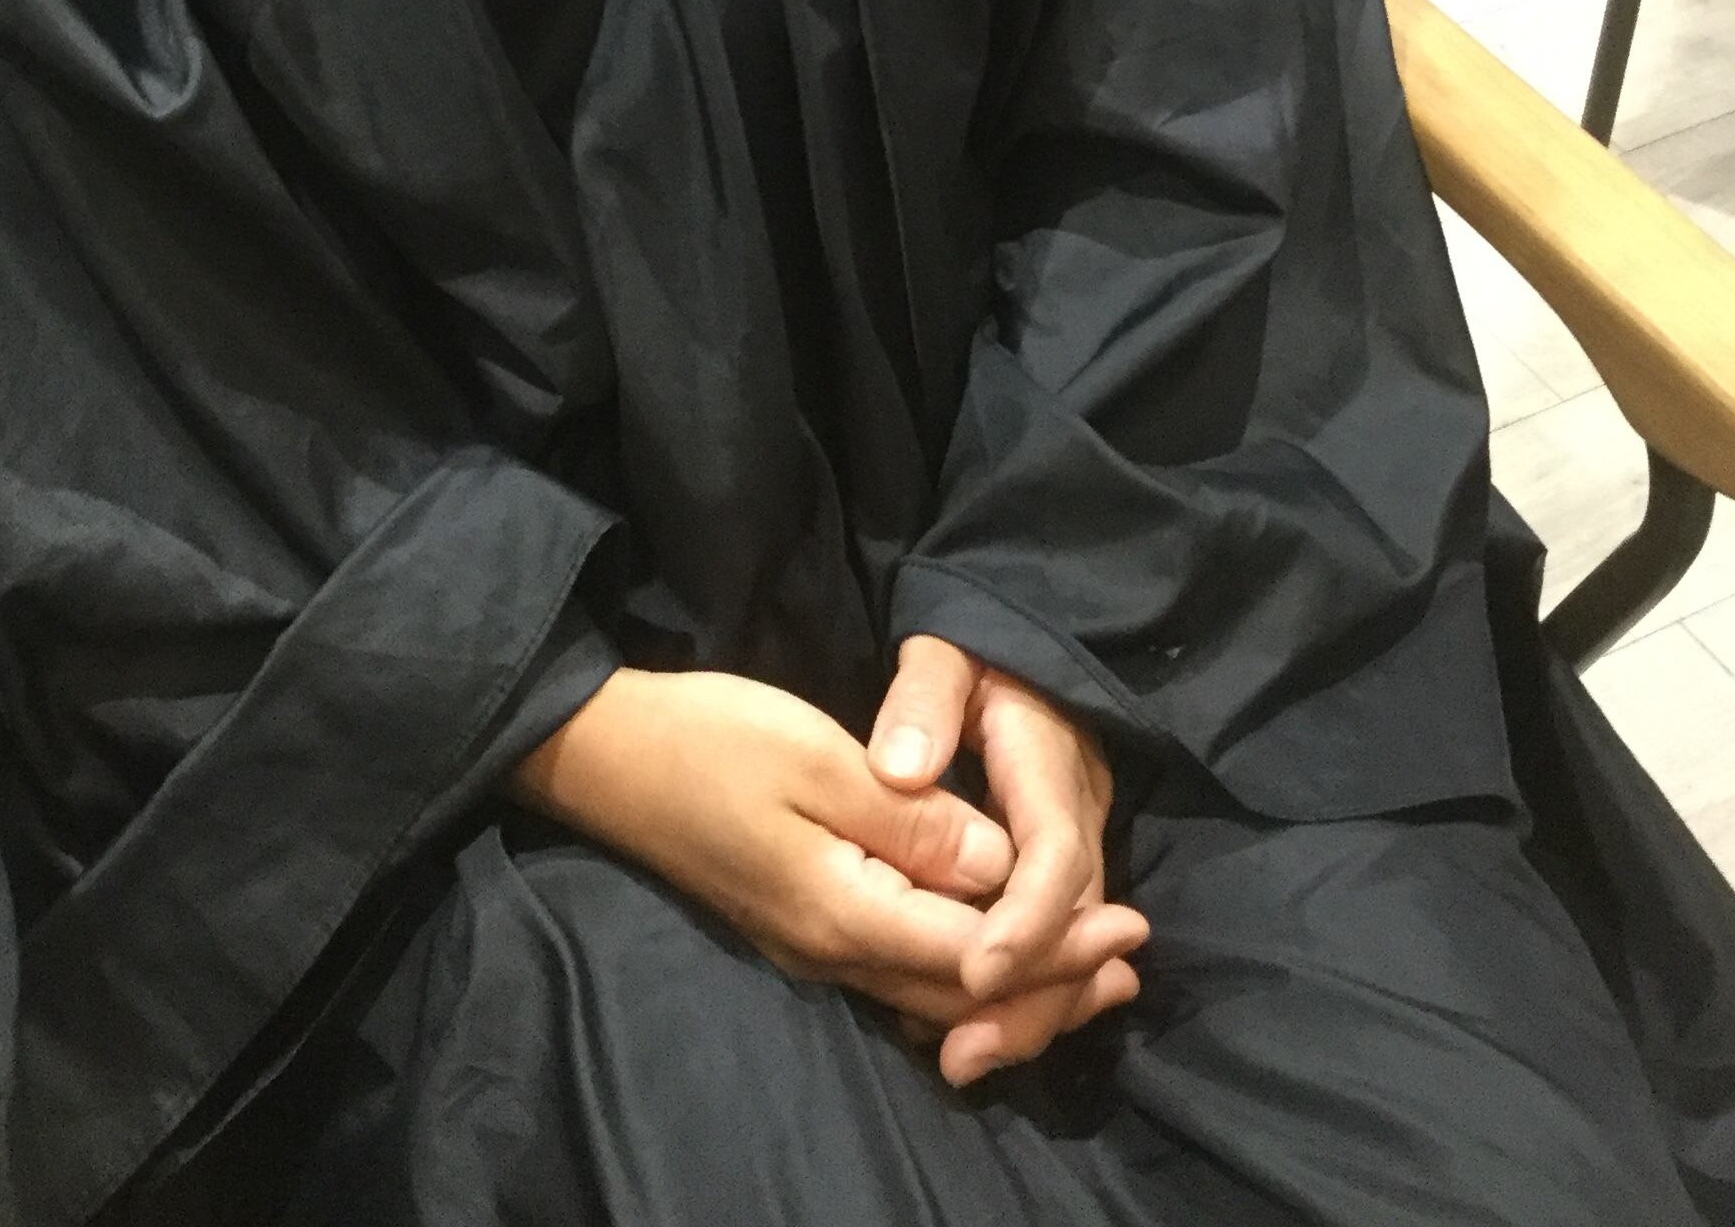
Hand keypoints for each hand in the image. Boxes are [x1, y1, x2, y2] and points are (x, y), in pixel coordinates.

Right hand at [513, 667, 1131, 1047]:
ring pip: (930, 992)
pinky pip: (898, 971)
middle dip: (1054, 981)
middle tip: (1132, 958)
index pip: (976, 957)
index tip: (1130, 928)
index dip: (1059, 948)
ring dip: (1015, 979)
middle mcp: (832, 950)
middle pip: (962, 994)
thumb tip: (1003, 867)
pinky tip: (986, 943)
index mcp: (845, 912)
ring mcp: (810, 944)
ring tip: (1087, 967)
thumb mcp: (819, 761)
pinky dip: (962, 968)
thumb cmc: (710, 739)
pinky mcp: (797, 922)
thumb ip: (914, 821)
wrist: (603, 753)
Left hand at [869, 637, 1144, 1086]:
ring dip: (1024, 1011)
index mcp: (1051, 761)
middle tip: (966, 1051)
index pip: (1056, 853)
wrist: (1010, 660)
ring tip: (961, 1060)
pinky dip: (1016, 996)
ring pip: (1067, 949)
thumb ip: (924, 702)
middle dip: (1029, 993)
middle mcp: (1078, 816)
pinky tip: (963, 1032)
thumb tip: (899, 769)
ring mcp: (1073, 852)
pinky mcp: (1053, 879)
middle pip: (1073, 922)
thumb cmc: (967, 658)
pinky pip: (1048, 947)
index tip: (977, 968)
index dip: (1026, 918)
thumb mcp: (944, 656)